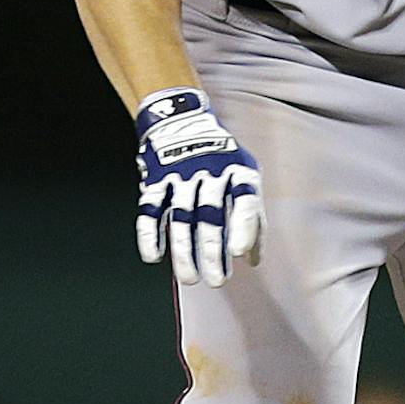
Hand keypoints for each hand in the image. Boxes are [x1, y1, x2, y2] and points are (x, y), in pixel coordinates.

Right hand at [135, 89, 261, 286]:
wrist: (182, 122)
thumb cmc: (223, 162)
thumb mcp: (245, 177)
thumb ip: (253, 218)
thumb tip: (254, 261)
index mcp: (239, 171)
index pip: (244, 200)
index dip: (243, 226)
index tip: (239, 253)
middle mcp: (210, 172)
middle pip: (210, 215)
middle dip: (212, 250)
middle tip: (216, 280)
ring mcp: (181, 174)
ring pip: (181, 217)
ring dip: (184, 251)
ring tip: (190, 279)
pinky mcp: (156, 179)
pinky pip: (150, 210)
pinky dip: (150, 234)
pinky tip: (154, 256)